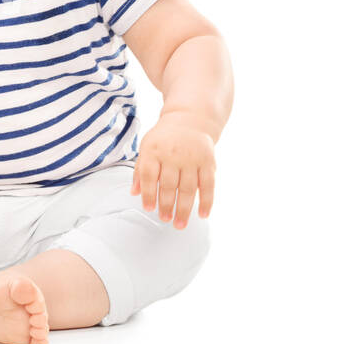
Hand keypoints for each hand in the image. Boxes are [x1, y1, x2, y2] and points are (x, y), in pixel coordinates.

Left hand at [130, 111, 216, 228]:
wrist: (190, 120)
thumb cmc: (164, 138)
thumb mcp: (147, 147)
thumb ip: (140, 170)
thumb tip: (134, 193)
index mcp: (154, 150)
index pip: (149, 176)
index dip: (148, 194)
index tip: (149, 208)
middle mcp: (173, 154)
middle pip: (168, 185)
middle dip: (166, 205)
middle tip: (165, 219)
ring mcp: (192, 158)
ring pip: (188, 188)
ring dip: (184, 209)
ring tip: (179, 224)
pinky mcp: (208, 161)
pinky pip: (208, 185)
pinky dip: (206, 201)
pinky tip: (202, 215)